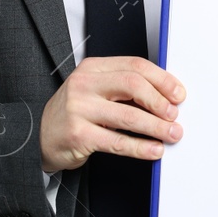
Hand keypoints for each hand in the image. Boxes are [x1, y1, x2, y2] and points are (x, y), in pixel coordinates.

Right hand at [39, 56, 184, 172]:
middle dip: (160, 101)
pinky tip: (154, 150)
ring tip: (172, 134)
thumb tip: (166, 97)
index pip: (135, 66)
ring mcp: (79, 108)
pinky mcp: (78, 134)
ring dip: (156, 127)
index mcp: (93, 68)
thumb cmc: (74, 113)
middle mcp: (84, 84)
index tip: (178, 94)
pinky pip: (117, 141)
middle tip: (174, 115)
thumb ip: (124, 89)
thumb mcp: (95, 91)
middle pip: (133, 84)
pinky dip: (140, 147)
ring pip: (129, 115)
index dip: (162, 79)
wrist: (39, 137)